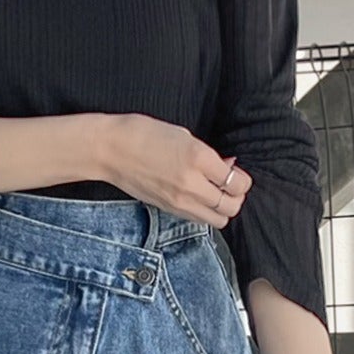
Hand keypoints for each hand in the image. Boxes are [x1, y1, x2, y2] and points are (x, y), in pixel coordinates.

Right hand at [99, 115, 252, 228]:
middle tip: (230, 184)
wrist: (110, 150)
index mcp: (198, 158)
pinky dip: (205, 212)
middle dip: (236, 197)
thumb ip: (208, 155)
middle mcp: (192, 184)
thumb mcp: (183, 135)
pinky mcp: (169, 209)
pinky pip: (198, 219)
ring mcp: (179, 200)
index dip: (243, 179)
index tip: (237, 172)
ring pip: (218, 219)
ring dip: (222, 208)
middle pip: (231, 206)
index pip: (237, 183)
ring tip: (215, 193)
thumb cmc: (144, 134)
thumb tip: (227, 166)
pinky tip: (199, 197)